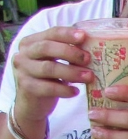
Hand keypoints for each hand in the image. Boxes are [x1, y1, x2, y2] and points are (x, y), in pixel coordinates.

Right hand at [9, 24, 90, 138]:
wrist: (32, 104)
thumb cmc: (48, 80)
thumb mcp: (55, 63)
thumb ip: (67, 54)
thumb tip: (94, 49)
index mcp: (31, 42)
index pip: (50, 33)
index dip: (67, 34)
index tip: (84, 36)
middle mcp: (23, 54)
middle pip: (46, 48)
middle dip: (70, 52)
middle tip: (88, 59)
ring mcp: (22, 70)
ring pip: (48, 68)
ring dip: (71, 72)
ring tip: (89, 77)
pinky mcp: (26, 87)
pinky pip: (48, 87)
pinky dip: (64, 90)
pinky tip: (76, 92)